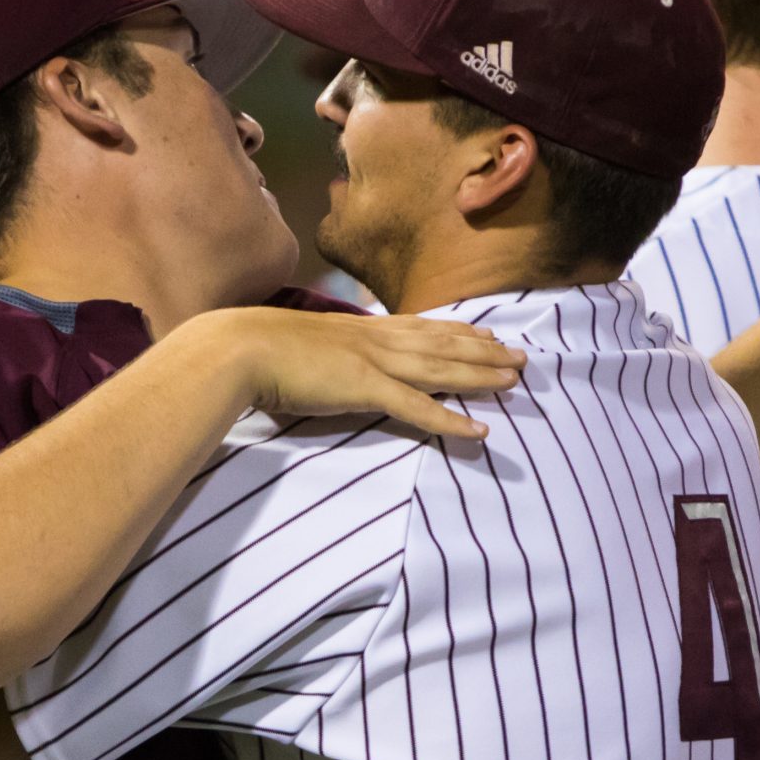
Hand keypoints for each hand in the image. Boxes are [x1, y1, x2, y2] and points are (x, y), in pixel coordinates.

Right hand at [185, 307, 524, 440]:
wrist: (238, 348)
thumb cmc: (257, 352)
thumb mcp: (301, 347)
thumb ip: (325, 356)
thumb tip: (329, 366)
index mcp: (360, 329)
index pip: (421, 327)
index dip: (459, 332)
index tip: (488, 333)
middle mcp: (375, 338)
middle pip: (443, 344)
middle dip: (485, 351)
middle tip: (521, 356)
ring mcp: (373, 361)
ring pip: (442, 369)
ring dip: (481, 376)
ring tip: (515, 381)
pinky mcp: (365, 388)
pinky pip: (418, 408)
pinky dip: (451, 421)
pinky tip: (480, 431)